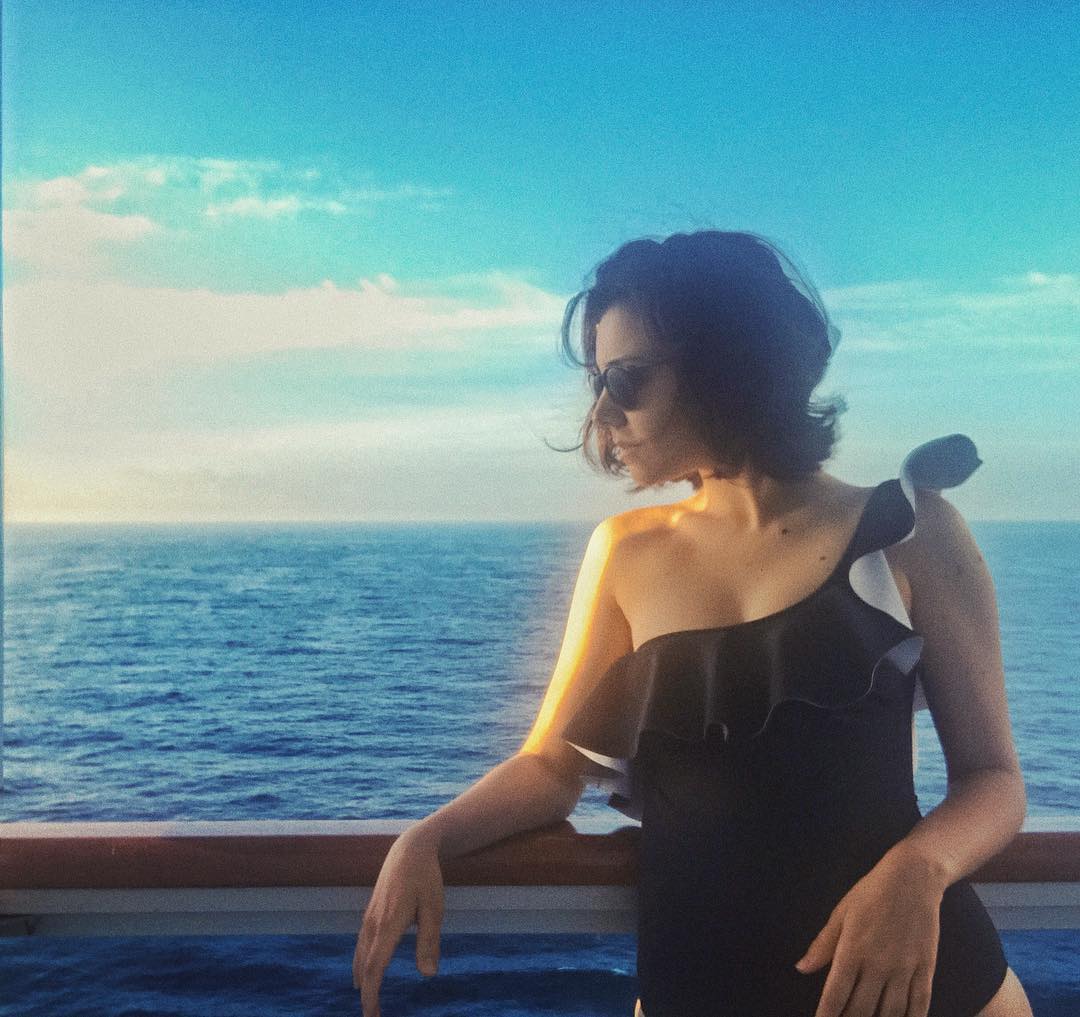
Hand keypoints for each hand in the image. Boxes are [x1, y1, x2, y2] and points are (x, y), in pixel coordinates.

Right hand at [353, 828, 444, 1016]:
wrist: (410, 847)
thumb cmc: (426, 877)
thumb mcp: (435, 908)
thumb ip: (430, 942)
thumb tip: (429, 976)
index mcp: (389, 924)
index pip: (376, 968)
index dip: (372, 995)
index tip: (373, 1016)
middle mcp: (374, 923)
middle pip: (365, 966)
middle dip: (367, 994)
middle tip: (372, 1016)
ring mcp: (370, 916)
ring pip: (361, 955)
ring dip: (362, 979)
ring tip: (367, 1000)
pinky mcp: (371, 911)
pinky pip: (361, 943)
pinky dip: (360, 962)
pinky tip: (363, 970)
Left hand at [794, 850, 945, 1016]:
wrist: (913, 879)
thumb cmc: (872, 893)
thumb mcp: (842, 913)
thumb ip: (823, 944)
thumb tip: (801, 968)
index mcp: (853, 949)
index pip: (836, 994)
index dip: (827, 1015)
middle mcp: (878, 964)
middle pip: (861, 1009)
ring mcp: (904, 969)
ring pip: (890, 1012)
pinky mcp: (925, 969)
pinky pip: (919, 1005)